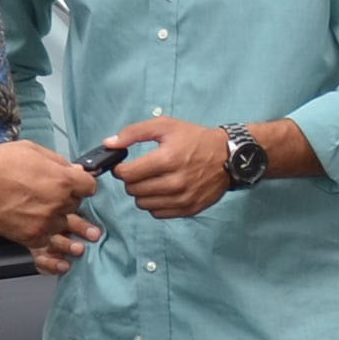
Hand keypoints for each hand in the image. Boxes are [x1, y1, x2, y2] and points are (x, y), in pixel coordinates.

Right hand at [0, 141, 103, 259]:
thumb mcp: (32, 150)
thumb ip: (58, 161)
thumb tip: (74, 170)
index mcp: (62, 179)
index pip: (90, 187)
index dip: (82, 185)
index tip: (76, 185)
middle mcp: (58, 203)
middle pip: (76, 205)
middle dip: (67, 200)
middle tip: (49, 195)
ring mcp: (45, 222)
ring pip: (64, 225)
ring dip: (59, 221)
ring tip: (50, 218)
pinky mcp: (31, 237)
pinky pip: (48, 241)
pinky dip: (44, 236)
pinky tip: (35, 226)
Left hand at [103, 116, 233, 222]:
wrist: (229, 156)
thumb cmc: (195, 139)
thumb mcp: (166, 126)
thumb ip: (134, 132)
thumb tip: (109, 143)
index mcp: (167, 159)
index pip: (128, 174)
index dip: (120, 170)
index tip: (124, 166)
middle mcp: (175, 182)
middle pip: (134, 191)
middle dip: (131, 181)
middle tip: (140, 172)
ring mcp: (183, 198)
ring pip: (143, 204)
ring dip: (142, 194)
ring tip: (151, 181)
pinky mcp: (189, 209)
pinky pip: (158, 214)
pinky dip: (155, 204)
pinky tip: (162, 191)